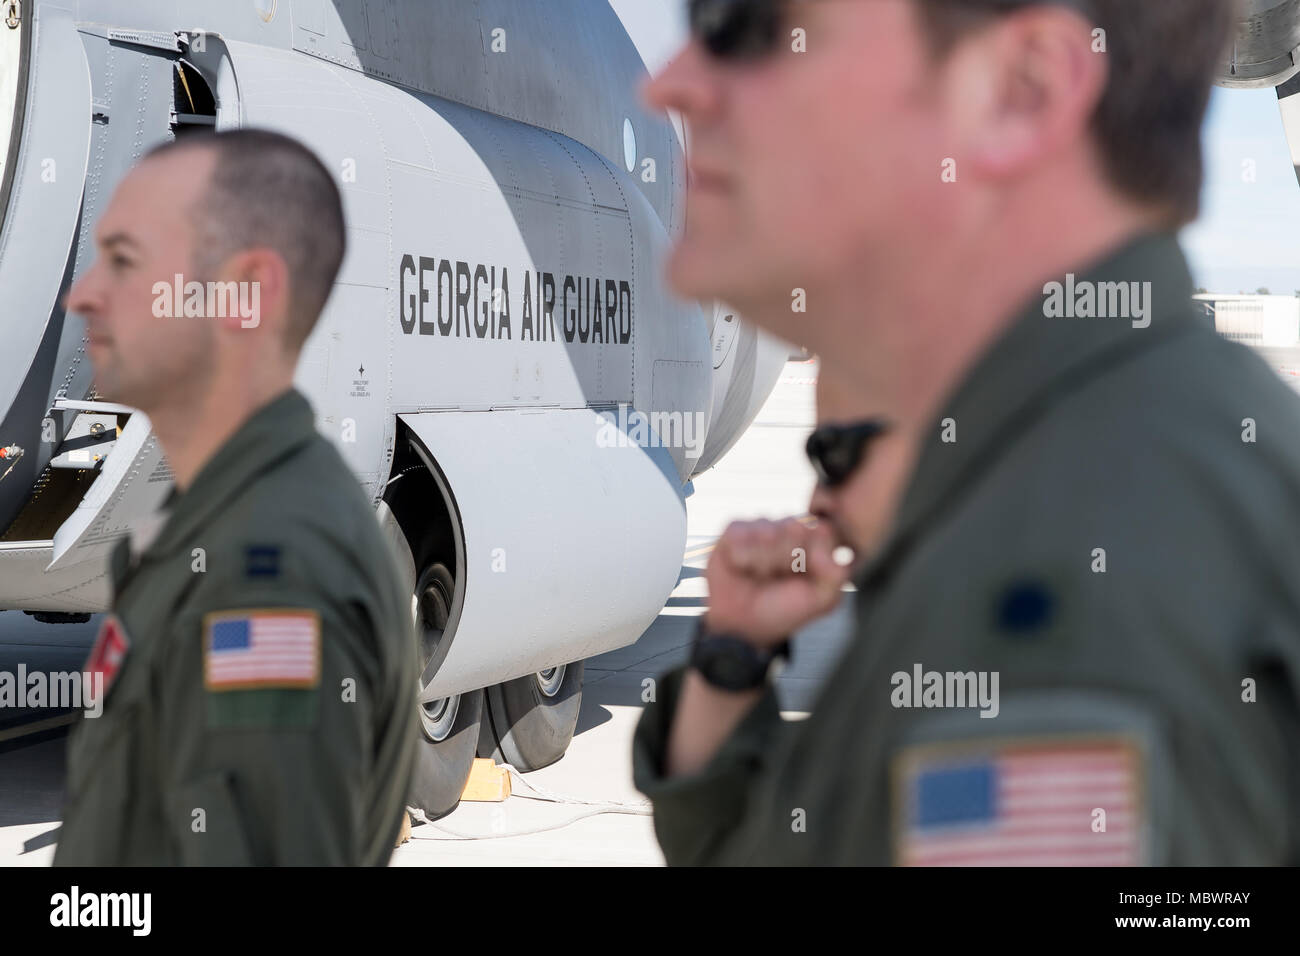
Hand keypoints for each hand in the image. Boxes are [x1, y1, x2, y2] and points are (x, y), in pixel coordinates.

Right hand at [704, 518, 849, 646]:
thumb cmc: (782, 610)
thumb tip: (826, 543)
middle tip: (779, 577)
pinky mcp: (735, 530)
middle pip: (795, 527)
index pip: (823, 530)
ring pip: (767, 532)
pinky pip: (740, 533)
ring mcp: (762, 527)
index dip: (812, 555)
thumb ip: (836, 574)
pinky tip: (741, 567)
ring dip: (763, 561)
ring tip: (759, 575)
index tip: (803, 576)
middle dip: (787, 559)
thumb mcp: (819, 601)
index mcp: (815, 543)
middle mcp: (789, 529)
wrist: (741, 625)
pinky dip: (741, 556)